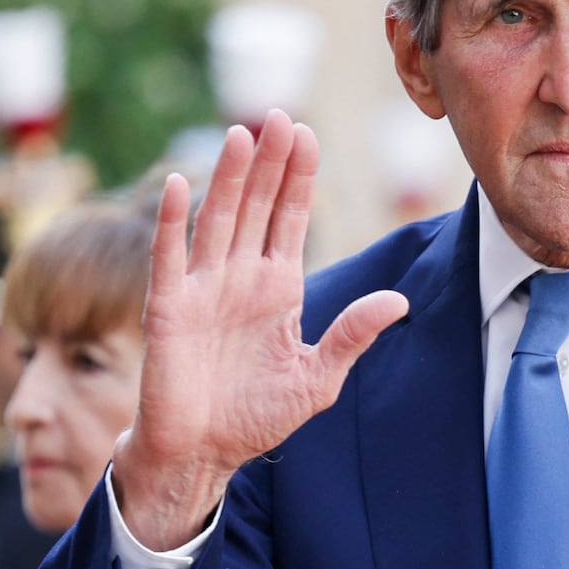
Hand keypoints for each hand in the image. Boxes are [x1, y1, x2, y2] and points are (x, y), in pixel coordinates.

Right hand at [113, 110, 408, 548]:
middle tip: (280, 114)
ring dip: (229, 178)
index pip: (291, 218)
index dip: (298, 177)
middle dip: (269, 162)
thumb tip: (399, 301)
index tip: (308, 135)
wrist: (204, 455)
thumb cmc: (257, 417)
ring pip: (219, 219)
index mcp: (278, 287)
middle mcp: (240, 277)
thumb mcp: (318, 377)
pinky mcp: (169, 308)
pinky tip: (177, 183)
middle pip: (257, 206)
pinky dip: (172, 221)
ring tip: (241, 135)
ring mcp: (203, 288)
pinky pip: (169, 256)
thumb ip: (352, 336)